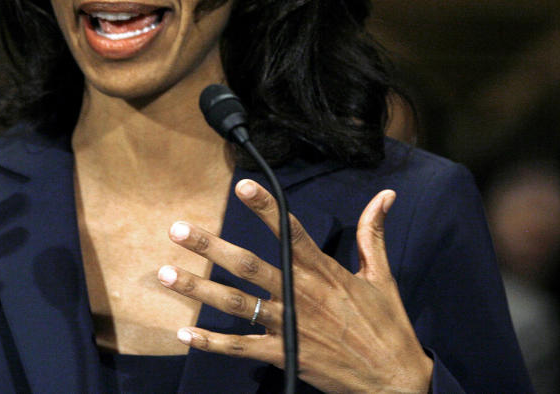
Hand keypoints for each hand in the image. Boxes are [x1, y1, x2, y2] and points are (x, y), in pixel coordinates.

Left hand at [157, 180, 432, 393]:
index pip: (291, 231)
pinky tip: (185, 333)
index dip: (266, 207)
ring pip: (235, 303)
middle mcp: (300, 295)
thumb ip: (373, 233)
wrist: (396, 382)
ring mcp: (289, 327)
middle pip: (248, 265)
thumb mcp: (383, 276)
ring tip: (164, 273)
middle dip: (210, 246)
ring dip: (197, 288)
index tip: (242, 185)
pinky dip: (212, 342)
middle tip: (177, 230)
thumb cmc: (387, 326)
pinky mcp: (285, 355)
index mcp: (323, 272)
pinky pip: (241, 348)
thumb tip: (386, 196)